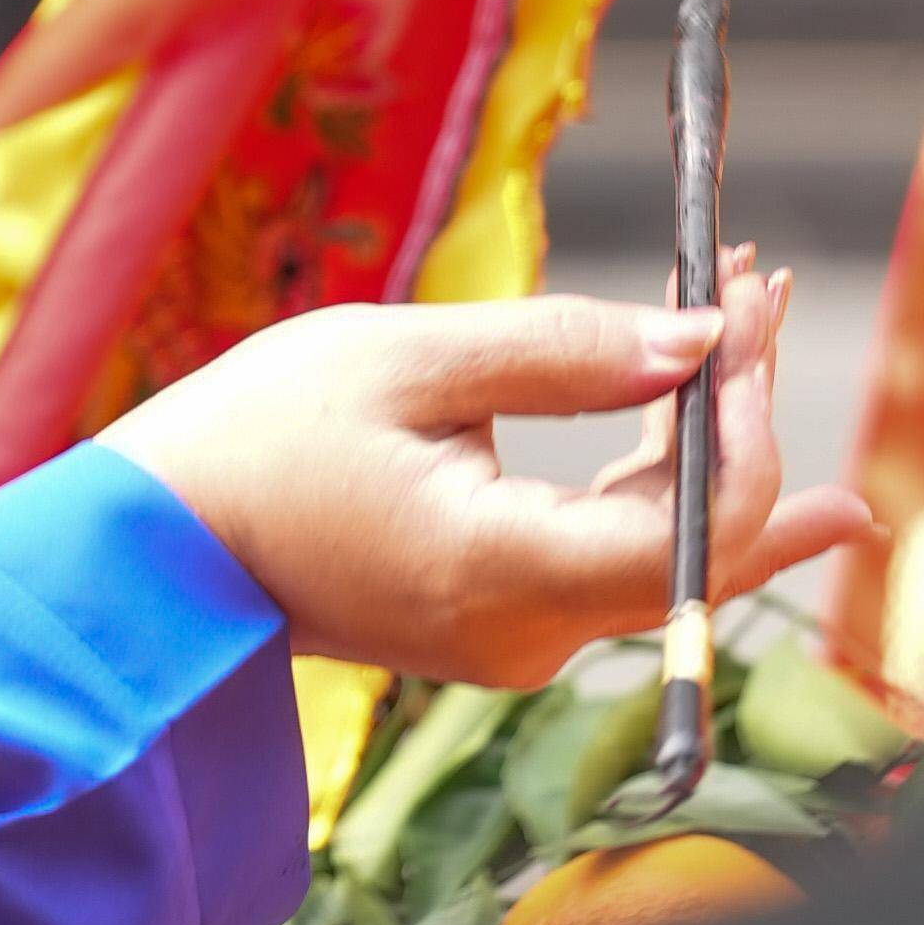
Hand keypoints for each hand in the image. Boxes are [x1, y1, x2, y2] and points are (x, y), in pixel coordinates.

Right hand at [101, 261, 870, 695]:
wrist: (160, 544)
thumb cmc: (257, 438)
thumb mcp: (405, 360)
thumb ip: (559, 351)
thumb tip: (699, 336)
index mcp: (499, 570)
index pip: (692, 532)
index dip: (743, 425)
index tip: (743, 309)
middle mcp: (527, 633)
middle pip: (698, 543)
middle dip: (743, 408)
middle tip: (762, 285)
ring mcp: (518, 639)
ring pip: (668, 552)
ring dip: (714, 436)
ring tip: (755, 316)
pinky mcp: (503, 621)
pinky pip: (619, 558)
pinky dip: (663, 478)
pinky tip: (722, 427)